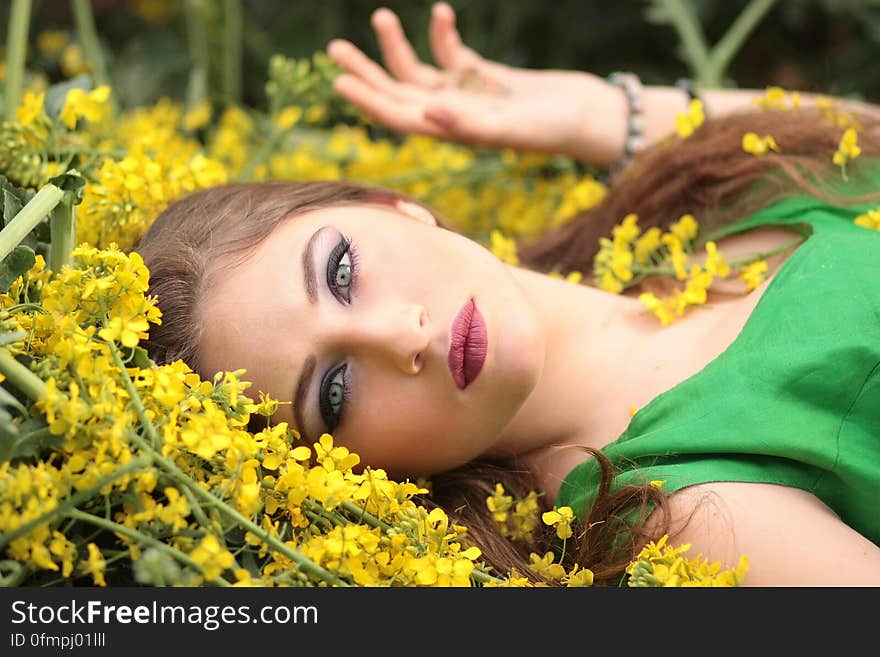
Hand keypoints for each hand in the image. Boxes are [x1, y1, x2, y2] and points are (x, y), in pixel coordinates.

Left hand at [326, 2, 625, 165]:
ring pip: (419, 71)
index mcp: (453, 132)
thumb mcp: (514, 125)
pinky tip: (443, 13)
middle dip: (367, 71)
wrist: (592, 116)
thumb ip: (471, 122)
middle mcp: (453, 115)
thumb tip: (427, 110)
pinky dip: (444, 35)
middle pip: (398, 94)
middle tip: (334, 48)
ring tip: (381, 16)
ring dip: (398, 47)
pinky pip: (452, 54)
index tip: (339, 80)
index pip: (400, 117)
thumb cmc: (557, 129)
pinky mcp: (484, 76)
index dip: (369, 100)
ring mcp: (467, 94)